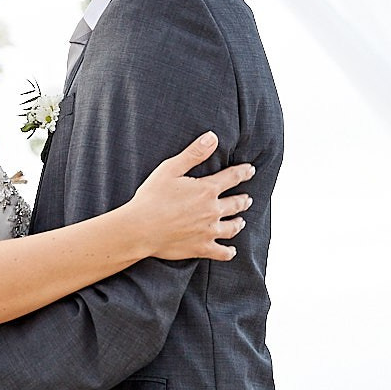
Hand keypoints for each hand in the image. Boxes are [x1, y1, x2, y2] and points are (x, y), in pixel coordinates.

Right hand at [128, 131, 252, 261]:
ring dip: (238, 223)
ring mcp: (208, 231)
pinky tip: (231, 251)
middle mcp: (212, 211)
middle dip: (243, 200)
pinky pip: (222, 252)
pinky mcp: (201, 248)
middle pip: (236, 204)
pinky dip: (229, 252)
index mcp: (206, 190)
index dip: (243, 172)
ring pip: (232, 227)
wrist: (140, 229)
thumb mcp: (170, 169)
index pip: (232, 177)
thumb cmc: (151, 197)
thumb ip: (193, 154)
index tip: (250, 170)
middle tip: (247, 199)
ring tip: (241, 221)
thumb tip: (213, 137)